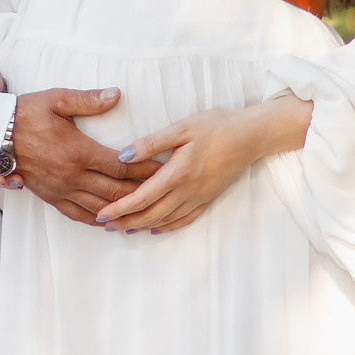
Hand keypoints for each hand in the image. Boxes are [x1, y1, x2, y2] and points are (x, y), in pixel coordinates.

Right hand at [11, 87, 151, 225]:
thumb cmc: (27, 113)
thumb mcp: (56, 99)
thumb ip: (88, 99)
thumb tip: (116, 95)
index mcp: (78, 151)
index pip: (122, 166)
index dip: (146, 170)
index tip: (166, 169)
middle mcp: (72, 176)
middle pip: (117, 191)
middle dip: (144, 192)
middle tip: (165, 192)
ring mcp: (62, 190)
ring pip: (101, 207)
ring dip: (125, 211)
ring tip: (147, 210)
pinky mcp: (51, 197)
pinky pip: (79, 215)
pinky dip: (99, 220)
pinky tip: (113, 222)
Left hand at [93, 95, 313, 233]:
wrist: (252, 136)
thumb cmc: (217, 126)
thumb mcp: (182, 127)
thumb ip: (152, 143)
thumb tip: (123, 156)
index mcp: (178, 173)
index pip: (142, 197)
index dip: (120, 208)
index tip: (101, 214)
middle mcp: (188, 191)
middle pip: (151, 214)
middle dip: (126, 222)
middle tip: (105, 225)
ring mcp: (200, 197)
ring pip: (166, 220)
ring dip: (143, 226)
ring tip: (123, 228)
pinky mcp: (209, 198)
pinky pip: (185, 219)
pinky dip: (167, 227)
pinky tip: (155, 228)